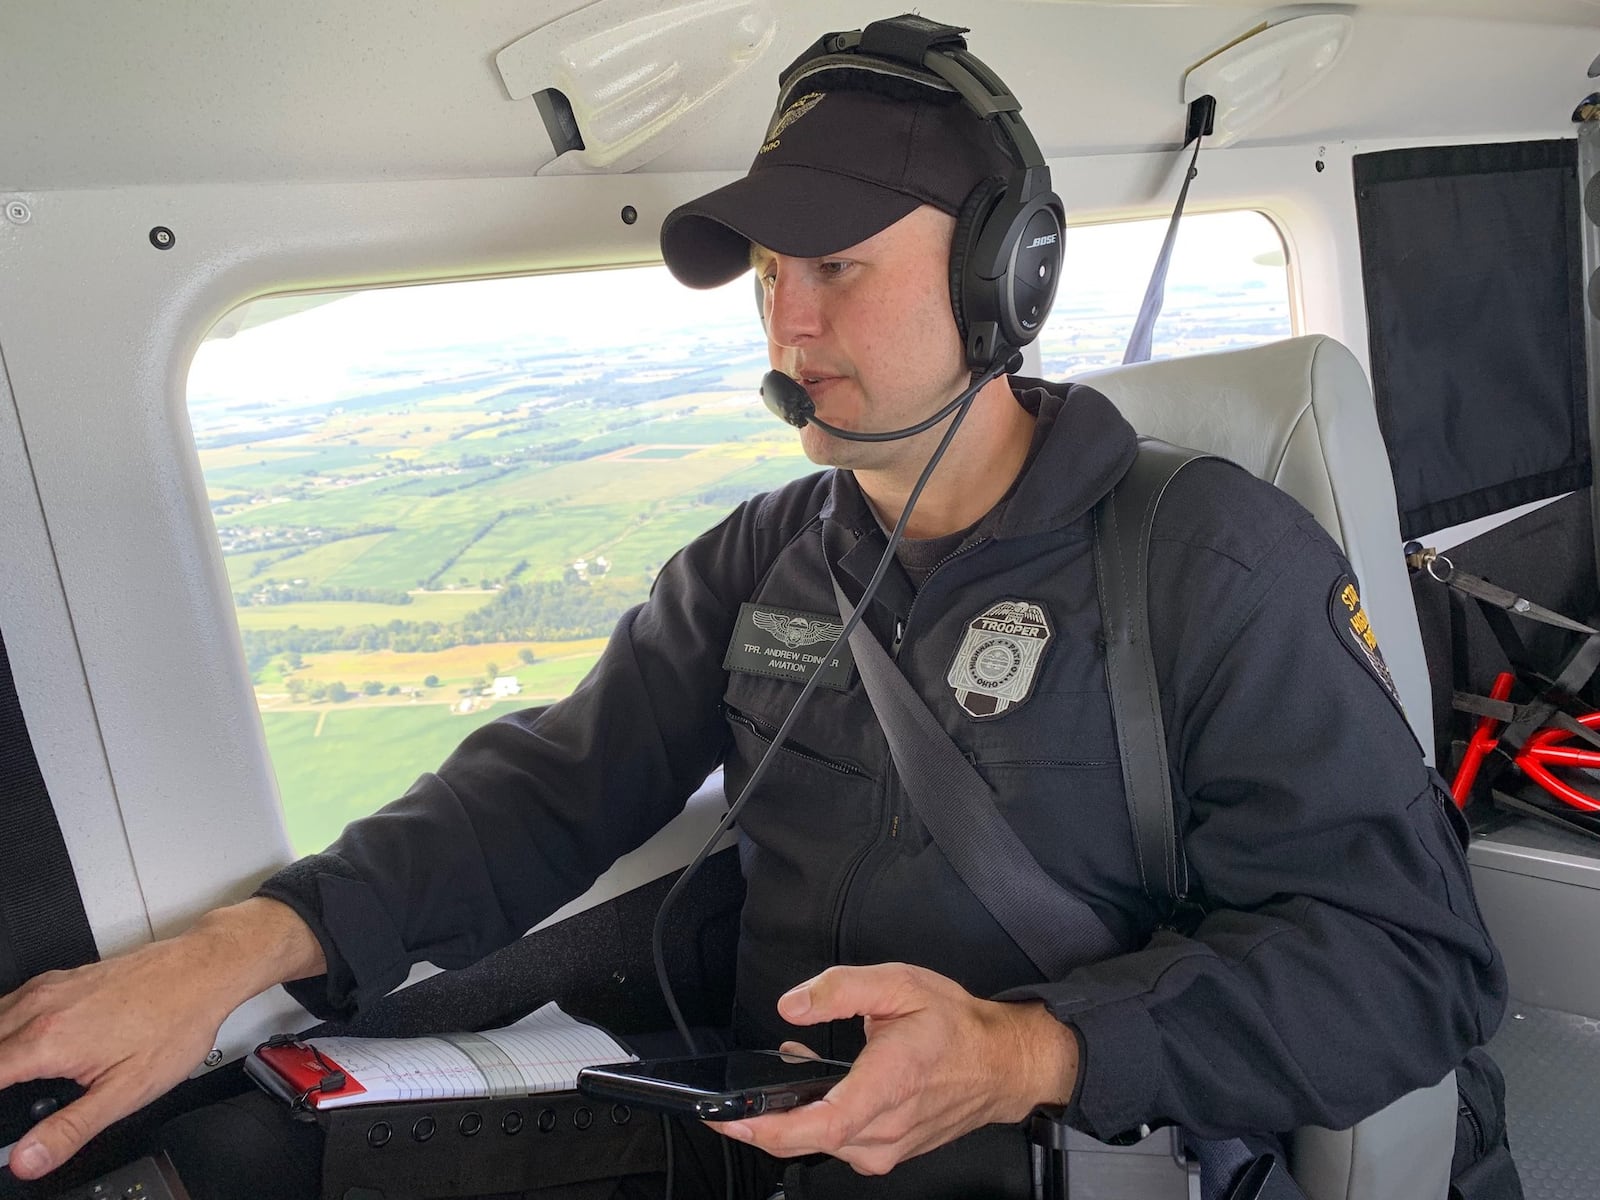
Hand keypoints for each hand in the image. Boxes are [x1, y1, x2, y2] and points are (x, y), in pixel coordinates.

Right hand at [0, 897, 324, 1179]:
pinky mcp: (62, 978)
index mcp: (47, 1041)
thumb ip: (70, 1128)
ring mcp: (50, 988)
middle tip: (10, 1102)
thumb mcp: (126, 1091)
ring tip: (14, 1084)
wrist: (205, 969)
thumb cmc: (177, 1022)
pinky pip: (11, 1002)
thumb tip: (28, 1159)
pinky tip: (20, 1045)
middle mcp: (41, 1008)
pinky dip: (3, 1027)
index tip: (1, 1126)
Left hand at [713, 963, 1077, 1175]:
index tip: (729, 1118)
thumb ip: (841, 988)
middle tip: (737, 1099)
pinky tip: (823, 1091)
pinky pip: (841, 1144)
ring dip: (795, 1117)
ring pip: (822, 1144)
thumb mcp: (899, 984)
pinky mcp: (889, 1153)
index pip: (821, 1125)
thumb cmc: (956, 1026)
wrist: (1002, 1064)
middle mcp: (887, 1127)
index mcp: (888, 1084)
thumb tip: (793, 1005)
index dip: (767, 1128)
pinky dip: (820, 1121)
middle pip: (808, 1140)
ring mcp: (889, 1147)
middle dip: (765, 1120)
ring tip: (793, 1077)